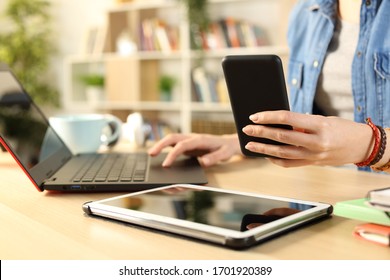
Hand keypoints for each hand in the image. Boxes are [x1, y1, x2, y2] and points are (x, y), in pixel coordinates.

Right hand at [148, 133, 240, 166]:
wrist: (229, 143)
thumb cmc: (226, 148)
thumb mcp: (224, 153)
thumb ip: (214, 158)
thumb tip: (203, 162)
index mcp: (200, 140)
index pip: (182, 145)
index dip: (172, 154)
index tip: (165, 165)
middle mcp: (192, 138)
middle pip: (172, 138)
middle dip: (160, 145)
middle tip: (150, 154)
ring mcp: (188, 141)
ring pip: (171, 140)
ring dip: (160, 145)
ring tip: (151, 154)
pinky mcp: (187, 145)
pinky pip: (174, 145)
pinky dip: (165, 149)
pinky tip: (159, 156)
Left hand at [242, 110, 372, 166]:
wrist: (362, 145)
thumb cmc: (342, 128)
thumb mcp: (323, 120)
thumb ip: (301, 123)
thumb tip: (277, 123)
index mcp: (319, 126)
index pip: (288, 118)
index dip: (269, 116)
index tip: (255, 116)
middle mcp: (316, 142)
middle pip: (282, 136)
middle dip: (261, 132)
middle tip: (247, 129)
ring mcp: (313, 155)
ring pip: (282, 153)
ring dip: (263, 148)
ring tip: (250, 144)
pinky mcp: (312, 163)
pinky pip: (290, 163)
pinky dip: (275, 159)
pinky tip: (265, 154)